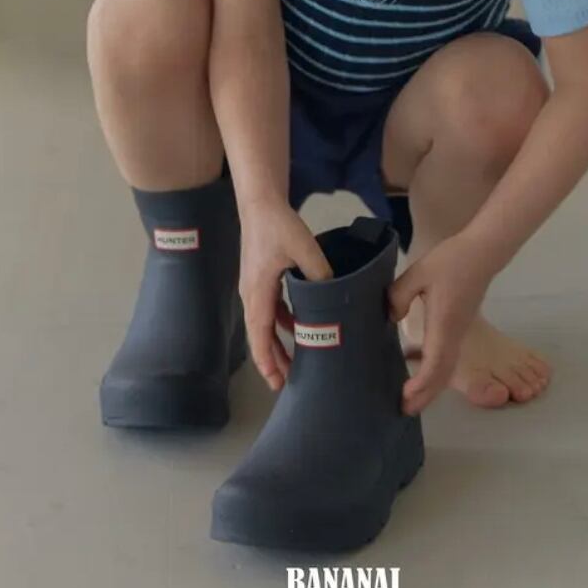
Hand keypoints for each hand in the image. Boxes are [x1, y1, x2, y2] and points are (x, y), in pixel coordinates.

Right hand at [238, 199, 331, 390]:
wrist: (260, 203)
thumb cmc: (278, 225)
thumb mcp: (304, 250)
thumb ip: (320, 275)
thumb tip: (336, 298)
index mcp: (258, 292)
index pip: (261, 335)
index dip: (268, 361)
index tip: (276, 382)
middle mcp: (251, 294)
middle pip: (260, 335)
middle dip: (272, 360)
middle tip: (286, 384)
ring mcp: (254, 287)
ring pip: (264, 324)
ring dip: (277, 343)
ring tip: (293, 362)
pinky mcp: (260, 279)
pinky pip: (269, 309)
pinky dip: (281, 323)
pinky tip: (297, 327)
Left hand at [387, 236, 492, 414]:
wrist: (481, 253)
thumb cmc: (451, 261)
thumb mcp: (419, 272)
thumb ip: (400, 294)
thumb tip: (390, 317)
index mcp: (444, 323)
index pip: (435, 362)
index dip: (421, 384)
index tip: (405, 397)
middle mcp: (454, 334)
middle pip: (443, 374)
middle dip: (425, 395)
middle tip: (405, 411)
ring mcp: (459, 333)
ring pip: (447, 369)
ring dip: (431, 388)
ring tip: (413, 401)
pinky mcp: (459, 328)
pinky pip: (448, 359)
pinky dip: (437, 375)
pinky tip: (424, 377)